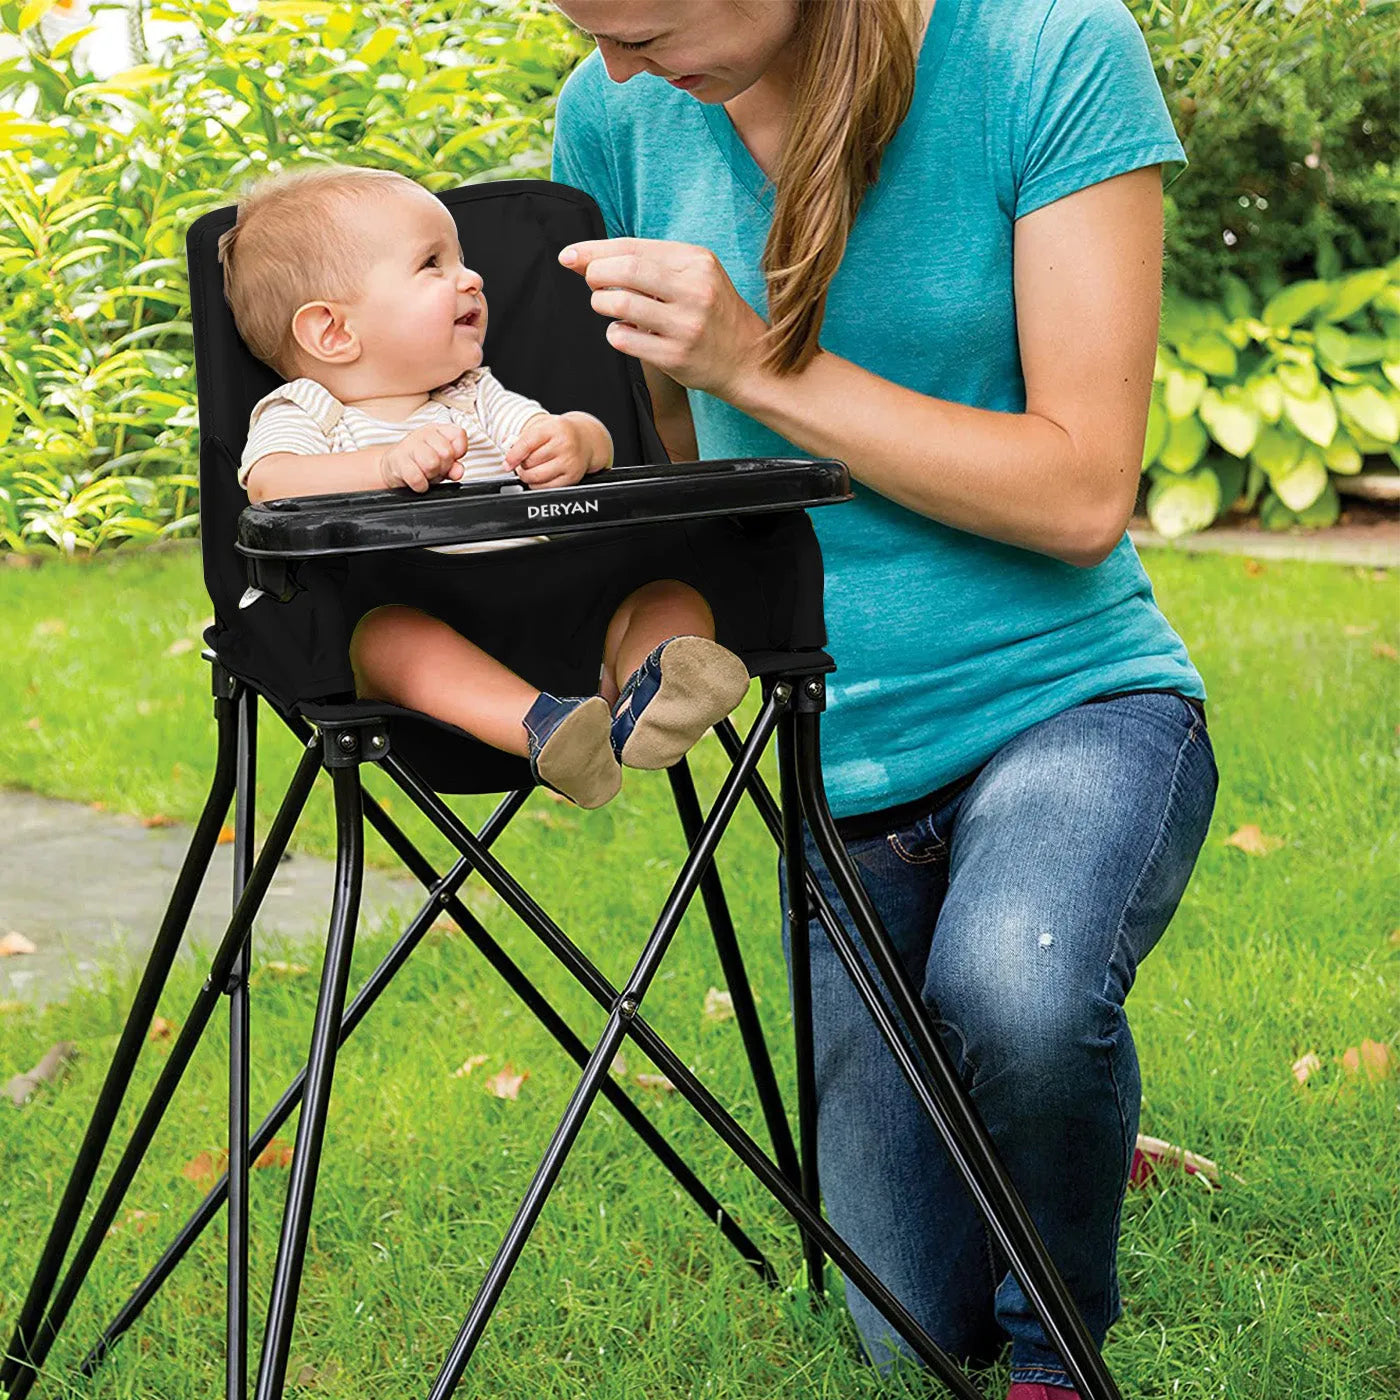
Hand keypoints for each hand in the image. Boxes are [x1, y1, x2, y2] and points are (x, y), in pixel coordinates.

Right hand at [379, 424, 467, 492]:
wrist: (394, 467)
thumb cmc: (420, 462)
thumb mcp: (441, 462)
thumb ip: (454, 466)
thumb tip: (458, 471)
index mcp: (437, 430)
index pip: (458, 434)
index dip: (458, 451)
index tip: (451, 459)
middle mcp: (423, 434)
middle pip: (446, 452)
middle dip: (443, 467)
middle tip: (436, 469)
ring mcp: (408, 445)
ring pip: (431, 463)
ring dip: (431, 475)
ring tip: (426, 473)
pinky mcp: (397, 461)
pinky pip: (416, 477)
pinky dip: (421, 485)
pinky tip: (419, 481)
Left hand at [503, 413, 591, 489]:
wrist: (586, 440)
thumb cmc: (560, 434)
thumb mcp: (542, 427)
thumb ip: (523, 437)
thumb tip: (507, 451)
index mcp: (554, 428)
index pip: (527, 444)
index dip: (513, 456)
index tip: (507, 463)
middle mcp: (564, 445)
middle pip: (530, 462)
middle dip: (521, 465)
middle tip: (522, 462)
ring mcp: (569, 462)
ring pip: (536, 477)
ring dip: (527, 476)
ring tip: (529, 469)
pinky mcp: (572, 477)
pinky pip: (546, 487)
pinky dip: (537, 484)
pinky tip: (539, 476)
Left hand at [558, 238, 768, 398]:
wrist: (749, 359)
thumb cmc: (712, 314)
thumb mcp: (694, 276)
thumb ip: (649, 264)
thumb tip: (586, 258)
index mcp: (697, 261)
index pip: (634, 247)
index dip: (594, 250)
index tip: (569, 256)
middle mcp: (694, 290)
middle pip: (625, 270)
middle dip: (595, 274)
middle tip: (591, 284)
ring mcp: (686, 325)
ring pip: (620, 305)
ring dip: (601, 304)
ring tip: (607, 307)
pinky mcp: (676, 356)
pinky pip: (625, 339)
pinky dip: (615, 333)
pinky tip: (626, 332)